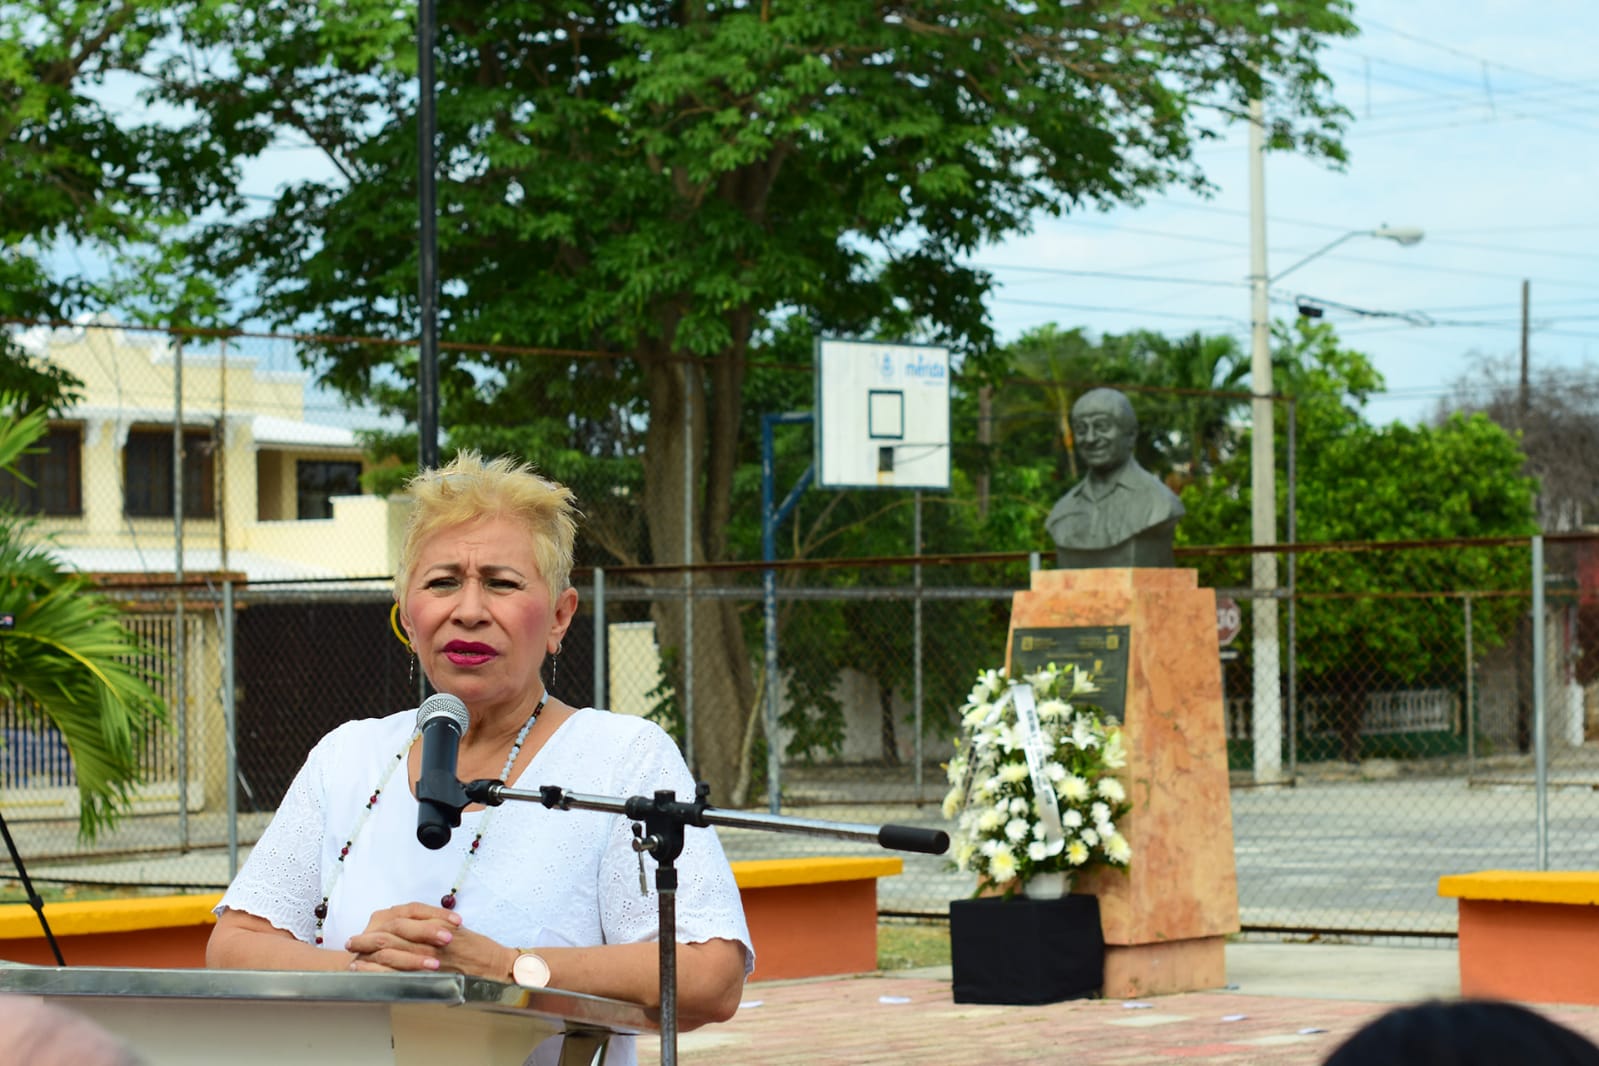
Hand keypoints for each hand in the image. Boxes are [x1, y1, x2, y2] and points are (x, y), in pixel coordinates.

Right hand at [345, 902, 462, 972]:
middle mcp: (377, 926)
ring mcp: (366, 945)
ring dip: (413, 956)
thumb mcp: (413, 934)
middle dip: (426, 931)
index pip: (414, 909)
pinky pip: (377, 968)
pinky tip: (409, 978)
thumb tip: (455, 924)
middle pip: (401, 924)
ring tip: (435, 964)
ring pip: (388, 945)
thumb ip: (428, 927)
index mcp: (390, 915)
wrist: (363, 962)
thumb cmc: (398, 948)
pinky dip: (394, 971)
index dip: (437, 913)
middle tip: (449, 938)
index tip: (457, 922)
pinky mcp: (362, 965)